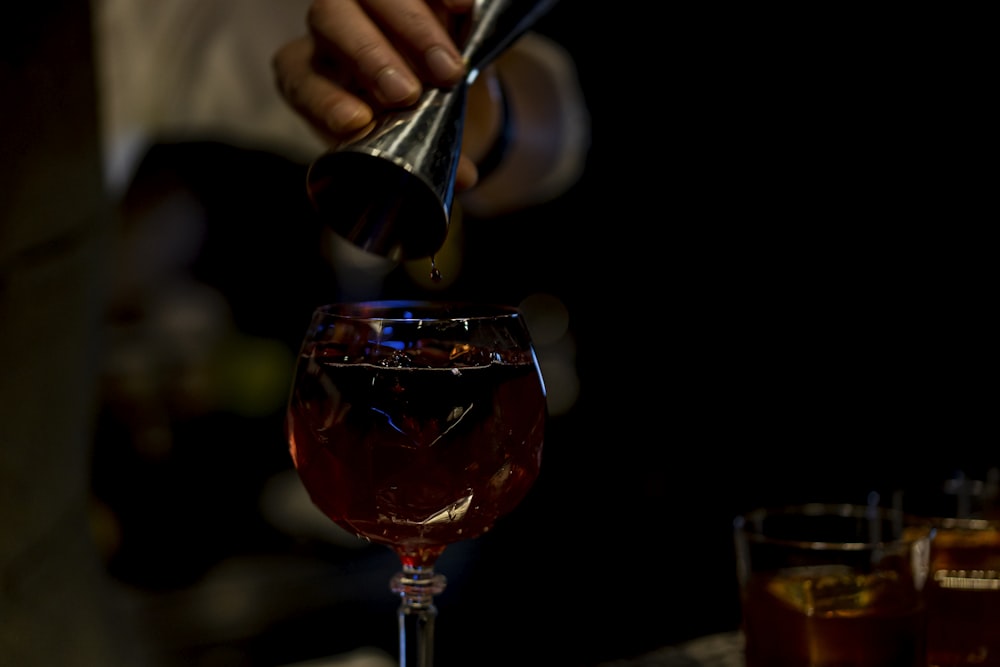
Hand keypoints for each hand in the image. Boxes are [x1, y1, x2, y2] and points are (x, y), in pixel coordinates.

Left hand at [273, 0, 485, 188]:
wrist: (439, 83)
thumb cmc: (407, 120)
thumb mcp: (410, 144)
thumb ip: (428, 159)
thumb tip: (465, 179)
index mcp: (314, 76)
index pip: (299, 79)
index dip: (322, 100)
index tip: (357, 123)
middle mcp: (330, 31)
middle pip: (330, 21)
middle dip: (369, 57)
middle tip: (408, 95)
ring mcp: (368, 2)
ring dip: (412, 30)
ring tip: (450, 71)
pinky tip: (463, 9)